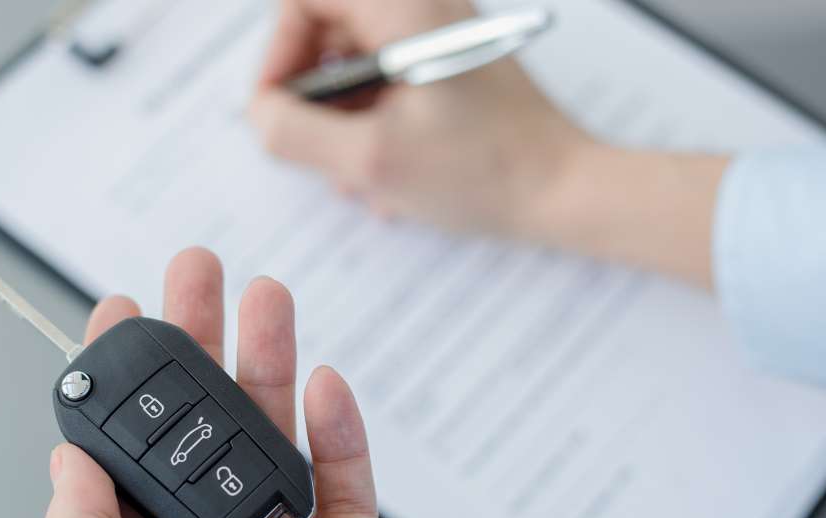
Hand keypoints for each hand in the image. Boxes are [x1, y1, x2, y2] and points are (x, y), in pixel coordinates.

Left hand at [33, 248, 427, 517]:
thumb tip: (67, 456)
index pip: (122, 459)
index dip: (121, 384)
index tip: (120, 311)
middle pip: (201, 437)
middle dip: (198, 350)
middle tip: (200, 272)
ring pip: (274, 452)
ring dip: (270, 371)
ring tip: (267, 296)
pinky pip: (347, 500)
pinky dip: (340, 440)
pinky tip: (326, 386)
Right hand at [250, 0, 588, 239]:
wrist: (565, 190)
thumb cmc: (485, 172)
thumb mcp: (371, 160)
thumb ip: (295, 133)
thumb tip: (260, 114)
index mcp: (404, 7)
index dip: (277, 54)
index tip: (279, 108)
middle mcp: (423, 7)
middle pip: (327, 29)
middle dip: (312, 95)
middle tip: (317, 149)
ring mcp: (439, 35)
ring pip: (355, 61)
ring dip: (341, 119)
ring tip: (355, 174)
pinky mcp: (450, 65)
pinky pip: (388, 82)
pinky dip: (373, 124)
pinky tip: (385, 175)